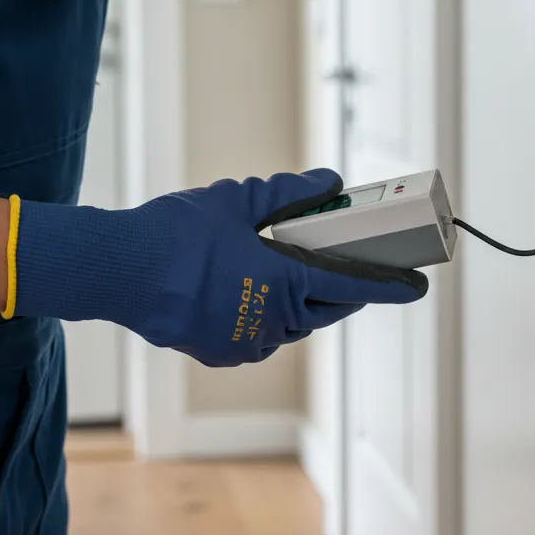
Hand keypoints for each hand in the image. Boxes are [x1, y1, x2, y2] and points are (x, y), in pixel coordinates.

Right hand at [12, 169, 427, 366]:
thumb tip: (328, 182)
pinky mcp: (222, 353)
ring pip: (294, 325)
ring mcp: (247, 342)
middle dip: (345, 291)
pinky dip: (270, 318)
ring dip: (305, 305)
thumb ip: (290, 193)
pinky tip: (260, 296)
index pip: (351, 285)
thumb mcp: (237, 200)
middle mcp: (272, 320)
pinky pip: (262, 337)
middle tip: (353, 269)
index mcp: (284, 282)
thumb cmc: (176, 234)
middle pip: (327, 309)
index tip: (416, 286)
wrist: (118, 272)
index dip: (389, 285)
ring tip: (300, 275)